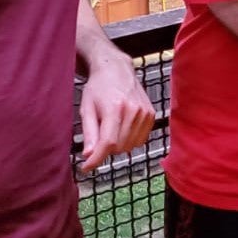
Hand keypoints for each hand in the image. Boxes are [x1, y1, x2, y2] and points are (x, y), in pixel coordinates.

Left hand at [77, 57, 156, 173]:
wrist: (117, 70)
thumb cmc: (98, 88)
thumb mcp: (87, 109)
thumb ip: (89, 133)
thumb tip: (89, 155)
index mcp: (115, 108)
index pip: (108, 143)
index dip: (96, 159)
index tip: (86, 167)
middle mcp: (133, 111)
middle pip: (119, 147)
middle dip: (105, 149)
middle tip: (98, 136)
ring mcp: (145, 113)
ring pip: (130, 146)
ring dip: (118, 145)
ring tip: (111, 128)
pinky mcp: (151, 115)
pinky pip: (140, 140)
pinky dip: (129, 140)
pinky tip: (122, 127)